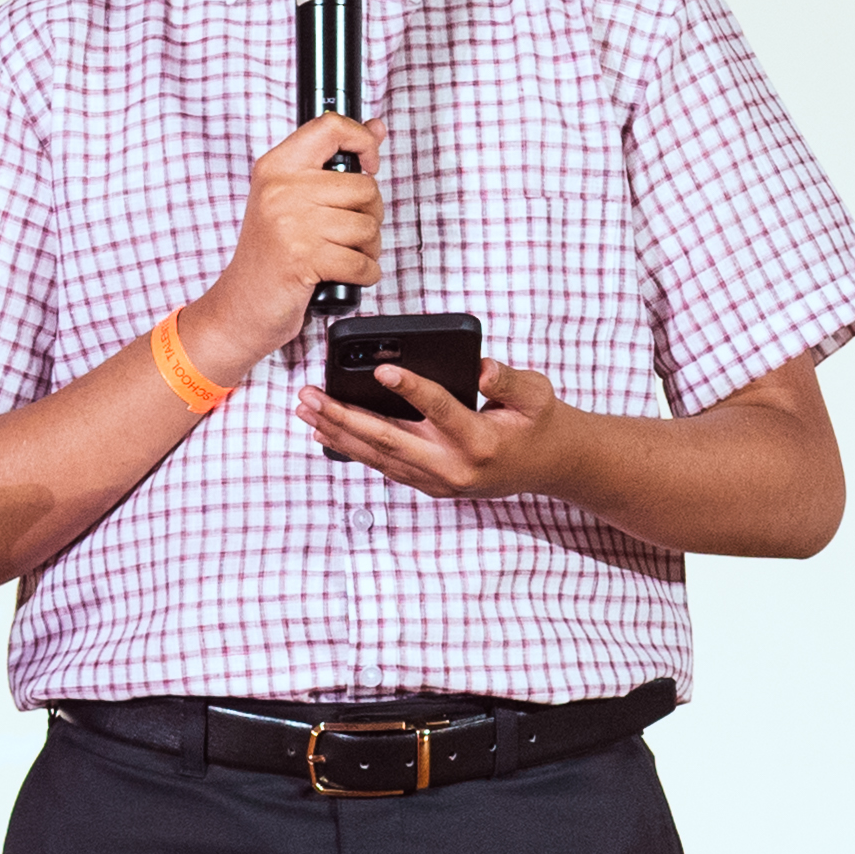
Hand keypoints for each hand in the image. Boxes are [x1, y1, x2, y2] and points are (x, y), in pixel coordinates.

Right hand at [181, 115, 383, 383]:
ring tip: (347, 255)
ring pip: (367, 226)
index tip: (369, 164)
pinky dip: (365, 274)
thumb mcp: (291, 200)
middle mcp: (281, 189)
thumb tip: (376, 127)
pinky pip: (361, 262)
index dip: (362, 140)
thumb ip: (334, 163)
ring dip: (368, 249)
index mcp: (276, 167)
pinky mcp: (303, 259)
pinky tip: (349, 276)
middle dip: (370, 216)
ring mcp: (291, 223)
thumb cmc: (269, 256)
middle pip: (364, 187)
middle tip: (350, 231)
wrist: (238, 308)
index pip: (331, 126)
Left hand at [295, 354, 576, 499]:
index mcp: (480, 441)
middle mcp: (453, 467)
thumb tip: (482, 368)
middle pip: (390, 440)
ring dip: (339, 433)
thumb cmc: (538, 423)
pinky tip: (328, 431)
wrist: (547, 466)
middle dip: (346, 417)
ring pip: (379, 457)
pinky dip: (353, 448)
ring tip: (307, 410)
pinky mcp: (429, 484)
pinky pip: (384, 466)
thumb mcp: (536, 394)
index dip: (411, 388)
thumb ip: (508, 381)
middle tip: (312, 396)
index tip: (383, 369)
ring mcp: (438, 481)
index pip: (440, 410)